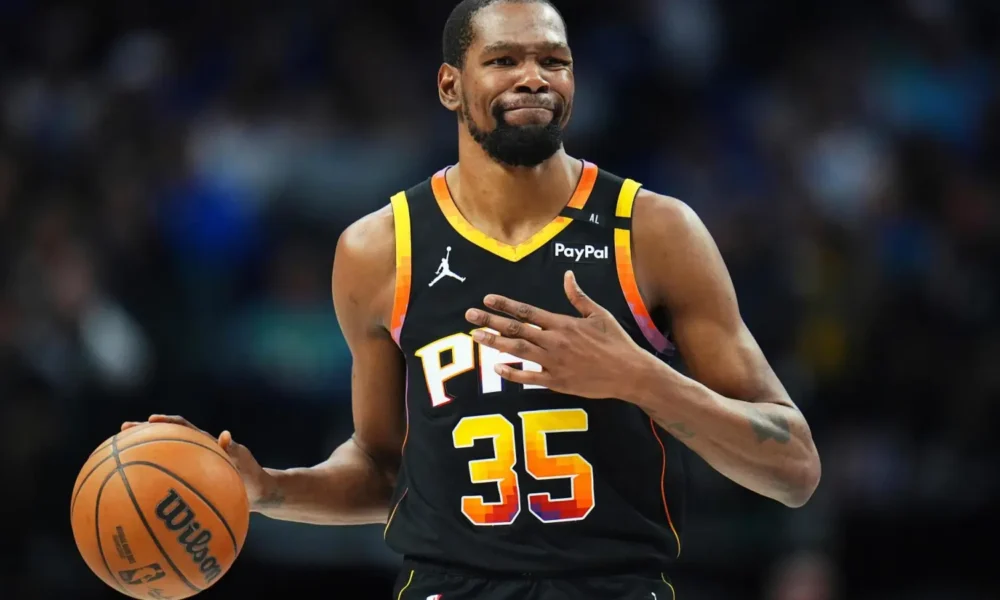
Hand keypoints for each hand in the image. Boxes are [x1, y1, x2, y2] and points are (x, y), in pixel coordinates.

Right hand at [121, 415, 274, 509]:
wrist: (258, 494)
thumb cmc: (252, 476)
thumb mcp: (245, 463)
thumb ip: (235, 450)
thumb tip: (225, 435)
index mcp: (207, 444)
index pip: (184, 428)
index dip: (167, 422)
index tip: (150, 419)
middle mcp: (195, 454)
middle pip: (165, 439)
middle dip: (143, 433)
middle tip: (121, 432)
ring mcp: (192, 468)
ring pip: (163, 459)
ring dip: (143, 456)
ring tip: (117, 459)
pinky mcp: (192, 483)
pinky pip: (168, 482)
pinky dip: (153, 484)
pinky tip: (134, 496)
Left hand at [464, 271, 652, 399]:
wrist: (630, 373)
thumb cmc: (616, 342)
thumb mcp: (599, 314)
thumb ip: (578, 297)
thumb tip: (567, 275)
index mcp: (563, 324)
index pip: (527, 311)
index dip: (505, 305)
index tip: (487, 299)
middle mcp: (555, 341)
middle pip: (516, 329)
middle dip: (491, 321)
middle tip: (469, 316)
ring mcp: (554, 363)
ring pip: (518, 351)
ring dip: (495, 343)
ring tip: (476, 336)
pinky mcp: (557, 382)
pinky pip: (529, 378)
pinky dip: (512, 373)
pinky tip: (496, 368)